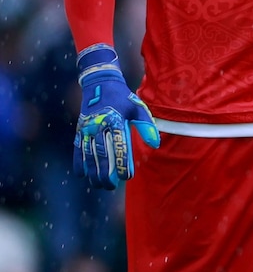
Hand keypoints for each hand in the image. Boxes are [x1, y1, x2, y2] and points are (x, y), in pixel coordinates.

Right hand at [72, 44, 158, 189]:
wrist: (100, 84)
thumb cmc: (124, 99)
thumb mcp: (139, 108)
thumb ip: (147, 126)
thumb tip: (155, 145)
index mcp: (116, 121)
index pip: (120, 147)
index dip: (123, 163)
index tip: (127, 177)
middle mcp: (99, 126)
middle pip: (101, 154)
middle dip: (105, 173)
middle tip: (111, 186)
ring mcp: (87, 128)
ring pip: (88, 154)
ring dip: (92, 172)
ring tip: (98, 185)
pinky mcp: (79, 130)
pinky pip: (78, 149)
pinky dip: (78, 162)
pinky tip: (82, 175)